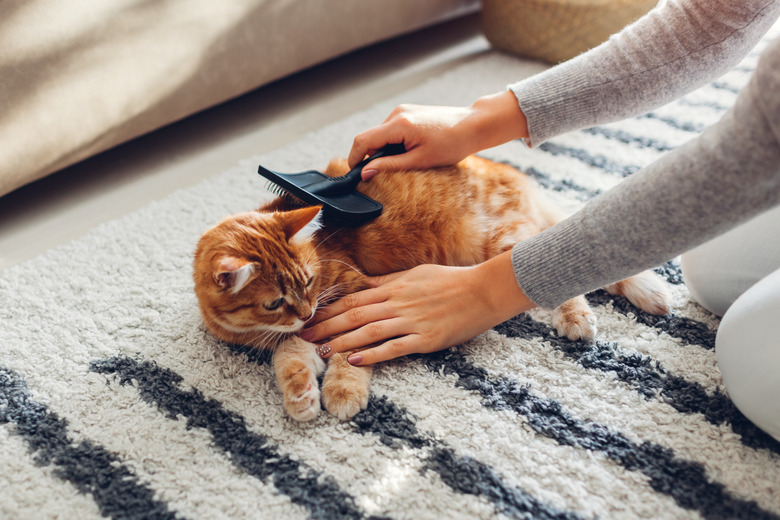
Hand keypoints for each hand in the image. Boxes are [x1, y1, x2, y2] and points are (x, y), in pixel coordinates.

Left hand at [300, 252, 534, 364]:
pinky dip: (372, 354)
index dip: (329, 309)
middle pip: (354, 315)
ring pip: (368, 331)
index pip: (354, 299)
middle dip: (326, 326)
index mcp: (394, 287)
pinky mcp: (426, 338)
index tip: (310, 317)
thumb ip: (389, 282)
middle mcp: (398, 303)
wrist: (483, 291)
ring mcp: (411, 321)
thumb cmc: (451, 281)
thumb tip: (364, 283)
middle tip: (304, 337)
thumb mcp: (416, 274)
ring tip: (322, 351)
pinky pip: (394, 347)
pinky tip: (354, 361)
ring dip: (342, 341)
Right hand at [349, 91, 529, 179]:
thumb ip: (389, 166)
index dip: (354, 159)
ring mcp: (402, 111)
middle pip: (370, 138)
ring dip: (384, 151)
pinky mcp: (407, 112)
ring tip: (406, 160)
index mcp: (399, 124)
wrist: (472, 125)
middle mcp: (397, 113)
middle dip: (372, 157)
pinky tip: (411, 150)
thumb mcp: (419, 161)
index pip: (363, 141)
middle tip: (386, 173)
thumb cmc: (451, 144)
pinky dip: (393, 144)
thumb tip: (365, 173)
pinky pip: (390, 130)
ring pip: (380, 135)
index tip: (355, 175)